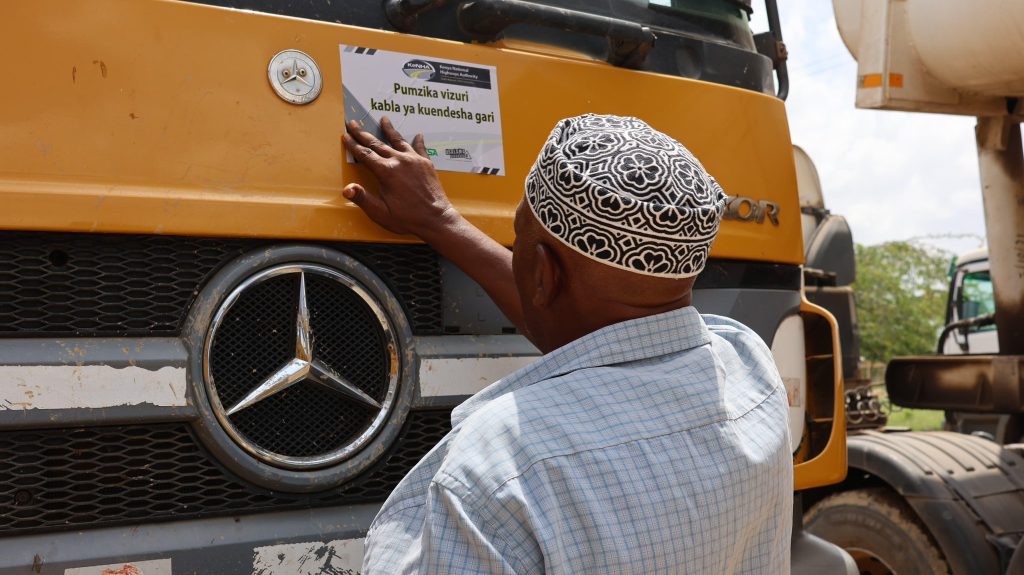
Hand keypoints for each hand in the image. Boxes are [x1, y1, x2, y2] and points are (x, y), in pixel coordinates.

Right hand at [342, 117, 456, 238]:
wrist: (436, 219)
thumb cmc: (408, 219)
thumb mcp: (381, 213)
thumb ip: (363, 199)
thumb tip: (346, 189)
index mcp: (386, 172)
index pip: (365, 154)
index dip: (353, 145)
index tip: (345, 136)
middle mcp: (400, 161)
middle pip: (377, 144)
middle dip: (364, 133)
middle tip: (354, 123)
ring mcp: (414, 160)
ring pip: (399, 141)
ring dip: (389, 130)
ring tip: (384, 119)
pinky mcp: (426, 164)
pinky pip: (420, 148)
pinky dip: (418, 141)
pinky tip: (418, 135)